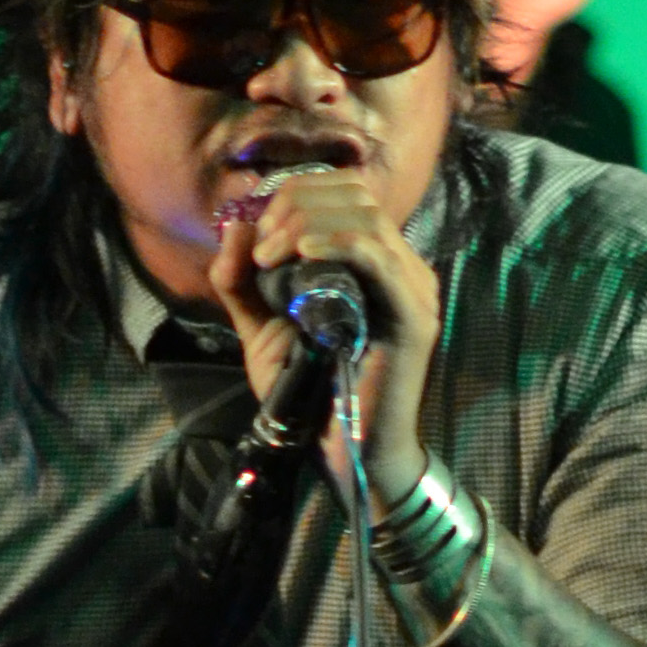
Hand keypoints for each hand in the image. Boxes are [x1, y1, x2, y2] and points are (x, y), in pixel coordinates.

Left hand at [206, 163, 442, 495]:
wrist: (345, 454)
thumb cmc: (310, 395)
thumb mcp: (263, 330)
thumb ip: (242, 283)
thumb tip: (232, 227)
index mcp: (374, 263)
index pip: (345, 193)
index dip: (296, 195)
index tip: (255, 233)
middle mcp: (401, 266)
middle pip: (354, 194)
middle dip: (296, 205)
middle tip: (260, 246)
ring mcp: (413, 288)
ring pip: (364, 216)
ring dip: (307, 223)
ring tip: (270, 254)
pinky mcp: (414, 315)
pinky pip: (377, 256)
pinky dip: (335, 242)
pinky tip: (299, 252)